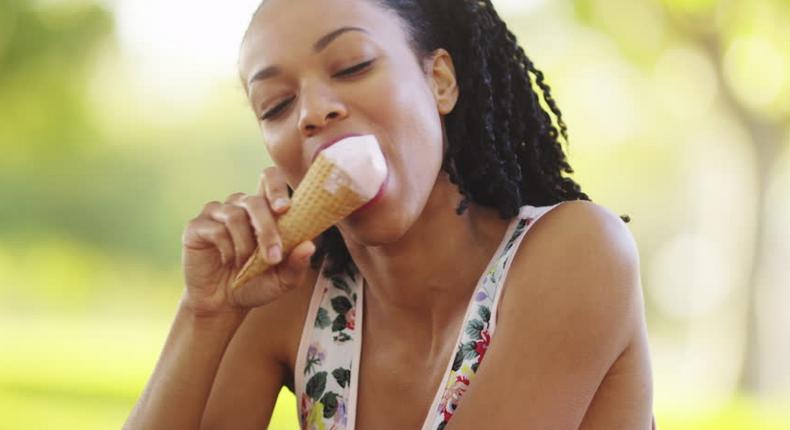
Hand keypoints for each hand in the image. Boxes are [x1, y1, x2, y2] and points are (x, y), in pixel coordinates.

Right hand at [180, 167, 314, 315]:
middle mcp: (239, 205)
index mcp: (263, 210)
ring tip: (246, 265)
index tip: (285, 208)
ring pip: (236, 216)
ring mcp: (217, 213)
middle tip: (274, 257)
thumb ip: (296, 264)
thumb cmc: (255, 285)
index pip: (269, 179)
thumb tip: (310, 245)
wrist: (222, 304)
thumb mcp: (282, 280)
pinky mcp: (197, 226)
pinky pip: (216, 230)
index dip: (276, 187)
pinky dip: (227, 250)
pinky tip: (228, 262)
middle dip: (268, 230)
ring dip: (246, 246)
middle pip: (255, 201)